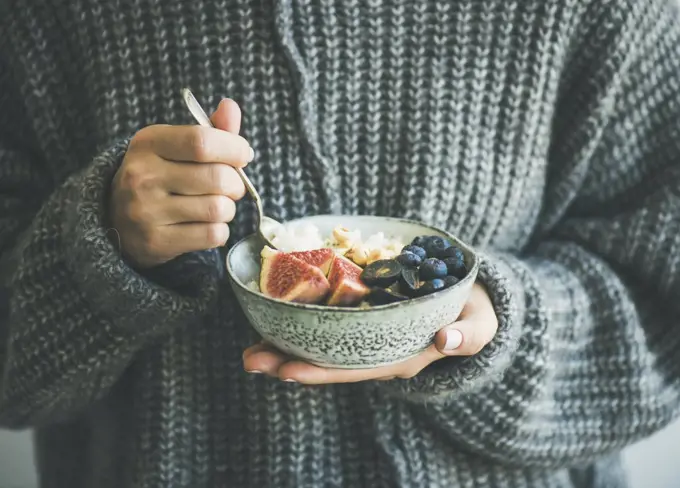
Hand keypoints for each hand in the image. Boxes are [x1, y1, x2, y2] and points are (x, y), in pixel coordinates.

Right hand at [110, 99, 252, 267]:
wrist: (118, 219)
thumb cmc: (161, 175)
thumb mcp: (176, 146)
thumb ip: (210, 129)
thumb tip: (231, 107)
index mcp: (148, 143)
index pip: (201, 141)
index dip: (233, 148)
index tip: (243, 154)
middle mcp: (142, 175)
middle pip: (217, 178)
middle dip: (236, 183)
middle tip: (231, 186)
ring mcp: (146, 211)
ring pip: (218, 208)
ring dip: (228, 209)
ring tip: (217, 205)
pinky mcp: (155, 241)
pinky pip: (212, 235)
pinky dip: (219, 230)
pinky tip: (206, 224)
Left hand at [243, 283, 497, 383]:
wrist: (473, 303)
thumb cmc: (475, 316)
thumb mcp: (480, 324)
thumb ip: (468, 334)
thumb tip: (447, 340)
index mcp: (401, 358)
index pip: (354, 369)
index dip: (320, 371)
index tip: (285, 371)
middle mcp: (379, 353)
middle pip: (328, 363)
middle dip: (288, 363)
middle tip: (249, 359)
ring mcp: (369, 338)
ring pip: (323, 347)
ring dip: (286, 347)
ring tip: (250, 347)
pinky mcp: (365, 320)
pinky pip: (330, 328)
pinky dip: (303, 325)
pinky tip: (277, 320)